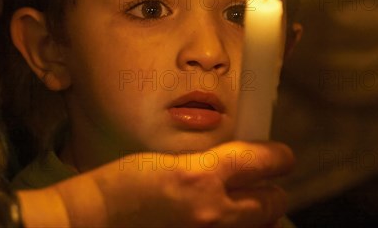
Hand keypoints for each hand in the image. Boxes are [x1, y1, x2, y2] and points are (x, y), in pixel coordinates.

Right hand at [18, 141, 294, 227]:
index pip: (263, 161)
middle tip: (262, 185)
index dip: (278, 157)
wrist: (97, 219)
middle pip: (273, 201)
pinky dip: (240, 227)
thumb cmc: (126, 181)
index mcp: (202, 174)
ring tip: (244, 207)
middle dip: (271, 190)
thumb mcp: (172, 158)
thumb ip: (211, 161)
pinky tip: (223, 220)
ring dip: (260, 215)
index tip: (280, 157)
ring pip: (263, 226)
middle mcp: (212, 210)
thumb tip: (243, 162)